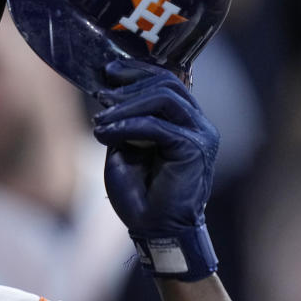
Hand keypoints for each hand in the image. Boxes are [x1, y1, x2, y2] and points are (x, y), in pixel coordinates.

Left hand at [92, 58, 218, 280]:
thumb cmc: (139, 192)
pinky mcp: (193, 149)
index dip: (137, 71)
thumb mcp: (124, 147)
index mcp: (183, 120)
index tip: (108, 72)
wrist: (154, 229)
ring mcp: (199, 135)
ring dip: (125, 105)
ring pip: (163, 97)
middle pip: (166, 83)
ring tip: (100, 120)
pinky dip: (127, 125)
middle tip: (101, 97)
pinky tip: (105, 134)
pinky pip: (157, 125)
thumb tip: (109, 93)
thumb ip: (124, 120)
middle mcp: (196, 124)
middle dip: (129, 85)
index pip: (167, 80)